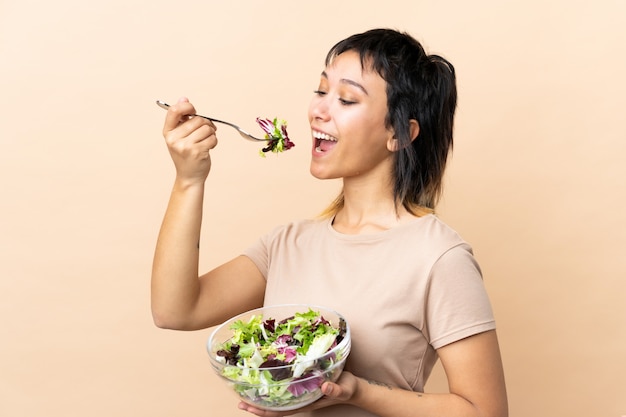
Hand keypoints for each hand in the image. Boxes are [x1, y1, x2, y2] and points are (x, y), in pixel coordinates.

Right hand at [162, 97, 216, 184]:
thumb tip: (184, 99)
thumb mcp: (179, 136)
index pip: (174, 110)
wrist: (189, 177)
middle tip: (206, 131)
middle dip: (206, 124)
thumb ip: (181, 118)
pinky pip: (212, 138)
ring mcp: (185, 146)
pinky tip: (209, 147)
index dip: (186, 107)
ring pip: (206, 128)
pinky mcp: (197, 152)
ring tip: (206, 140)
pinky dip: (214, 141)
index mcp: (168, 132)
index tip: (193, 111)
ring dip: (211, 133)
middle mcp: (174, 139)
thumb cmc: (186, 155)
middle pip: (197, 119)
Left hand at [237, 372, 359, 416]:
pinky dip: (273, 387)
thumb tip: (324, 388)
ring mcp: (301, 394)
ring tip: (245, 391)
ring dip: (262, 397)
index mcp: (306, 402)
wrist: (353, 387)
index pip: (281, 411)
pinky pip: (285, 390)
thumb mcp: (343, 388)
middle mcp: (300, 400)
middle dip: (256, 406)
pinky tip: (265, 382)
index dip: (264, 411)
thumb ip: (335, 389)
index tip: (248, 406)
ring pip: (278, 400)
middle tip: (238, 400)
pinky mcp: (304, 386)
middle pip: (274, 408)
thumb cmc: (348, 388)